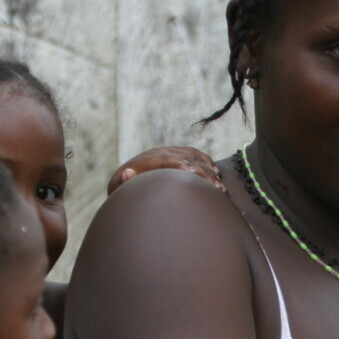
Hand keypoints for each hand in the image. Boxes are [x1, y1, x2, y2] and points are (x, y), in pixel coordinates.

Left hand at [107, 145, 223, 194]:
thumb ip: (122, 181)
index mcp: (146, 159)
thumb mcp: (118, 188)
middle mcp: (159, 152)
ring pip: (192, 155)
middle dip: (202, 171)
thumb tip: (127, 172)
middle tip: (216, 187)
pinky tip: (215, 171)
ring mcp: (168, 150)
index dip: (183, 166)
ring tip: (220, 184)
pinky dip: (206, 160)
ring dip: (207, 168)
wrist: (124, 179)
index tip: (196, 175)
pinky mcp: (175, 152)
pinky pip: (193, 153)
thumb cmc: (122, 188)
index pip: (167, 159)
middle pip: (185, 158)